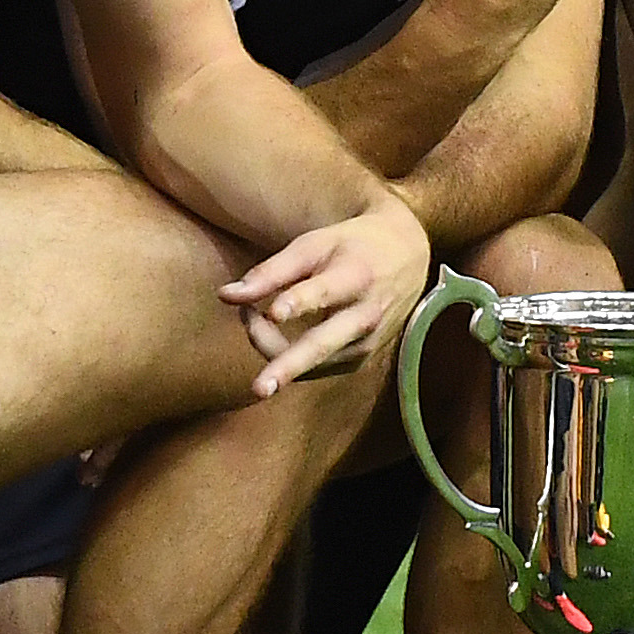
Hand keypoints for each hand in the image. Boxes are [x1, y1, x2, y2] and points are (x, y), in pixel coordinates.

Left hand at [224, 201, 428, 394]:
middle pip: (323, 345)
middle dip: (288, 366)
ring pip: (311, 362)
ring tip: (247, 317)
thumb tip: (225, 296)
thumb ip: (271, 271)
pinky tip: (271, 331)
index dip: (298, 302)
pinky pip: (315, 368)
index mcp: (357, 276)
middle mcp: (365, 316)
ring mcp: (365, 344)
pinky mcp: (360, 361)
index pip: (324, 292)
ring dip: (272, 348)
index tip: (273, 312)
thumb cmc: (351, 246)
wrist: (408, 257)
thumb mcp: (315, 244)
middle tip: (259, 388)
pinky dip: (287, 356)